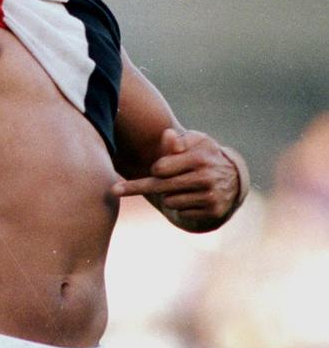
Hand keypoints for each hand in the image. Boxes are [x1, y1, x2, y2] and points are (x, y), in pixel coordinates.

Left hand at [111, 128, 240, 226]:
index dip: (155, 169)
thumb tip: (167, 135)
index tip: (150, 170)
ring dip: (170, 195)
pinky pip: (181, 212)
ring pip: (169, 201)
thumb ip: (178, 141)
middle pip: (159, 187)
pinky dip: (182, 207)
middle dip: (135, 187)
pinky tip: (193, 198)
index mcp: (199, 158)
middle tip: (114, 191)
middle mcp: (205, 178)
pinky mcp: (213, 212)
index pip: (160, 169)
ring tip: (183, 187)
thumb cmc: (205, 155)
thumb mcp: (196, 142)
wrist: (234, 178)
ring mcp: (210, 196)